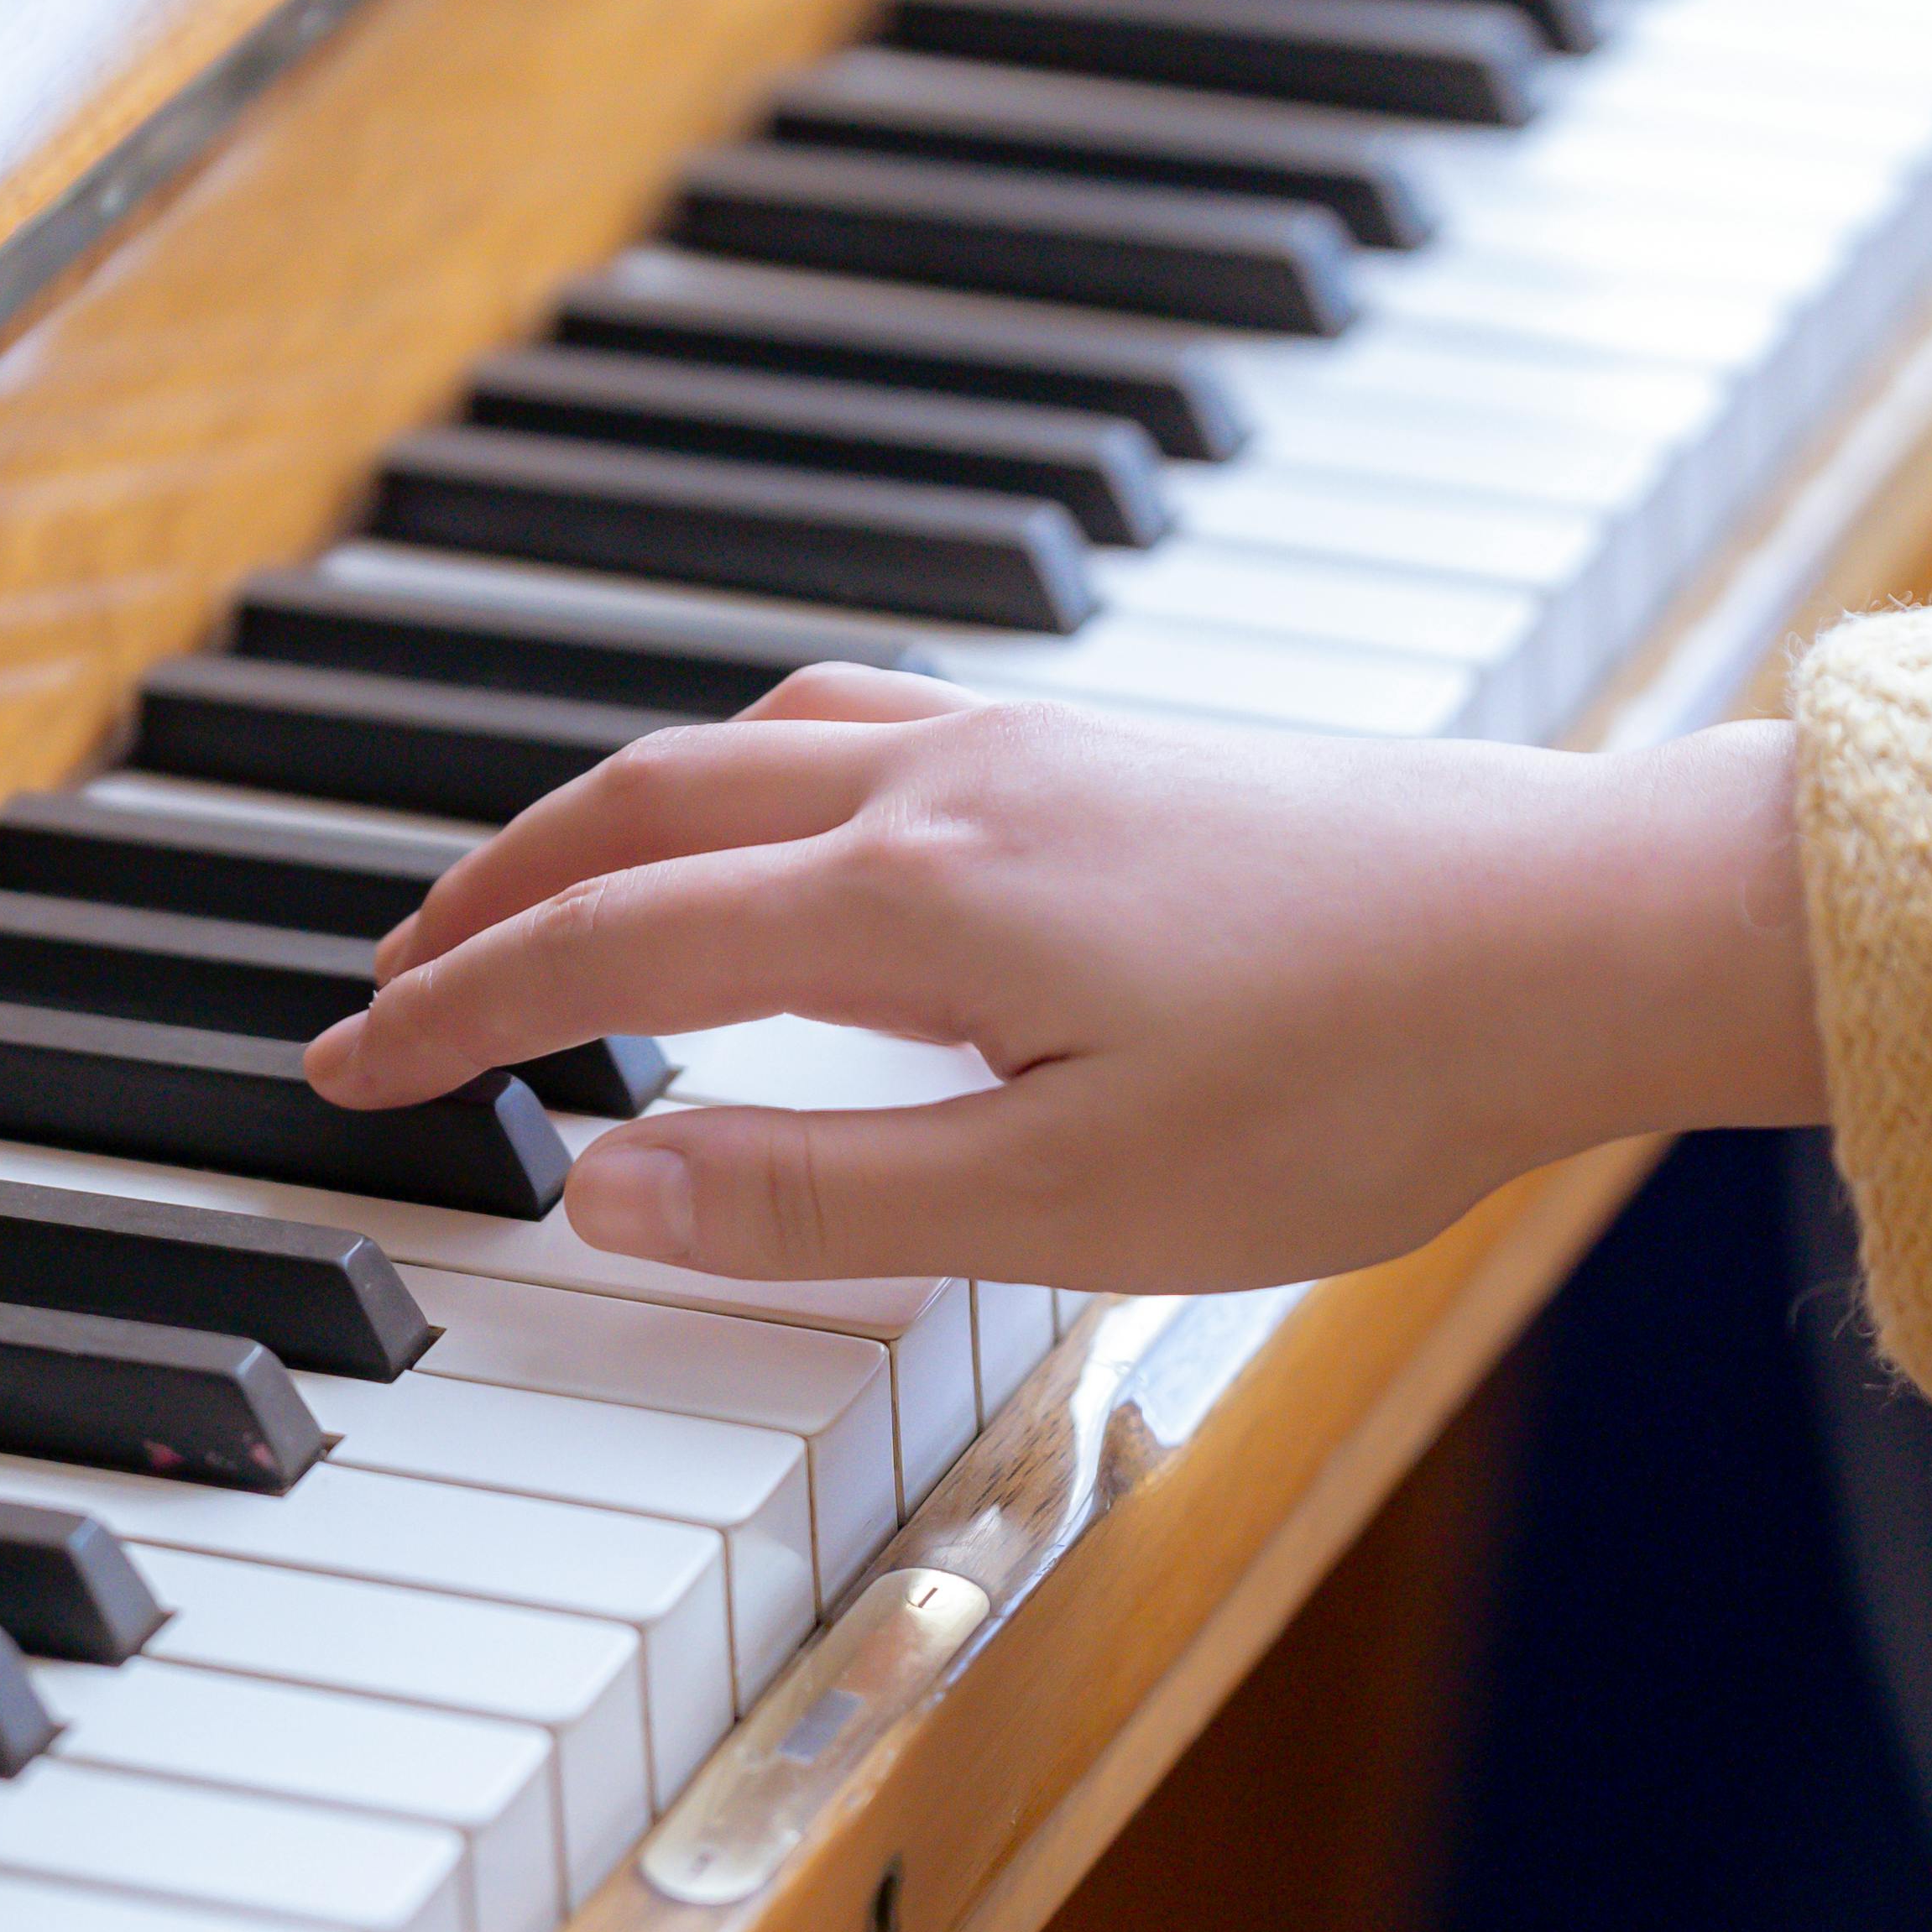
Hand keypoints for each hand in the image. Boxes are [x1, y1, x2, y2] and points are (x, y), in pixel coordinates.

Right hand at [305, 673, 1824, 1297]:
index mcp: (913, 896)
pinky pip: (854, 731)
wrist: (1581, 933)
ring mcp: (1030, 749)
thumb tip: (613, 1188)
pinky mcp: (1106, 756)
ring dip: (609, 823)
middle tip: (394, 981)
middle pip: (642, 805)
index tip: (350, 1067)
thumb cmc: (1363, 1081)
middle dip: (490, 894)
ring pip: (743, 747)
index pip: (614, 945)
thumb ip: (828, 1197)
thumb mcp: (1075, 1200)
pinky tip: (777, 841)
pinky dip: (742, 783)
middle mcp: (947, 783)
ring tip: (543, 907)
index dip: (462, 1013)